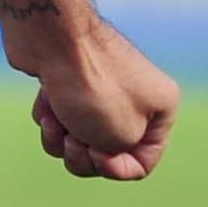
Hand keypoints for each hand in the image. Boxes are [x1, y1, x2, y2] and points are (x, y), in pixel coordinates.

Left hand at [9, 13, 179, 180]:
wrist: (49, 38)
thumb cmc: (90, 88)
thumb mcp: (120, 138)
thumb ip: (120, 154)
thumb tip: (98, 143)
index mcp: (161, 107)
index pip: (143, 161)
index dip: (117, 169)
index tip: (99, 156)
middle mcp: (134, 96)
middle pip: (106, 153)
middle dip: (83, 156)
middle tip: (73, 139)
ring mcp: (97, 89)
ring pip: (77, 140)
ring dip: (61, 140)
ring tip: (55, 120)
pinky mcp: (65, 84)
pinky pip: (57, 120)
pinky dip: (48, 117)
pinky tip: (45, 101)